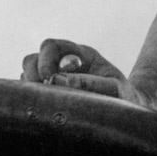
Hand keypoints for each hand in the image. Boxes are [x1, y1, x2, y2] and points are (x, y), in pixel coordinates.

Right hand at [20, 39, 156, 107]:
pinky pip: (29, 89)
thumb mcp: (113, 89)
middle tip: (43, 92)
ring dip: (30, 85)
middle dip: (33, 73)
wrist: (129, 110)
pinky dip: (30, 96)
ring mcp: (55, 76)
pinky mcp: (50, 92)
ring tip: (43, 100)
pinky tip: (44, 106)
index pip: (52, 46)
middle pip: (34, 57)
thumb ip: (89, 83)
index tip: (49, 80)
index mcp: (81, 55)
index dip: (45, 60)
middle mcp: (64, 62)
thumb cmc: (123, 97)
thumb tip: (56, 80)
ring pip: (28, 72)